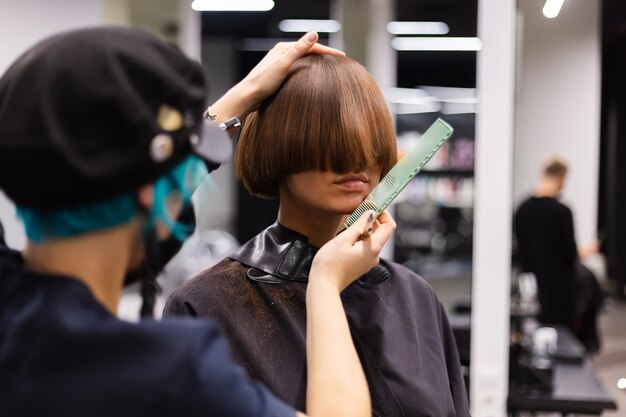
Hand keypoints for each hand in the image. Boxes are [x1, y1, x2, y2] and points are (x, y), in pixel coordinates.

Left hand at [208, 32, 343, 127]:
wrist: (247, 97)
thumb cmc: (263, 82)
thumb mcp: (283, 64)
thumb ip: (299, 49)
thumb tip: (314, 34)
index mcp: (283, 48)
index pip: (311, 46)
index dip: (328, 51)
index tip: (342, 56)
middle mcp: (281, 53)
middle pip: (307, 51)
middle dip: (323, 54)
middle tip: (339, 60)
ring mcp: (279, 63)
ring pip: (303, 60)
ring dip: (316, 61)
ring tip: (329, 67)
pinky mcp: (278, 74)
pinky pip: (298, 68)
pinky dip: (308, 69)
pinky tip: (311, 77)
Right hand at [309, 210, 395, 291]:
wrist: (324, 285)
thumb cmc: (330, 263)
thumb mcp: (344, 239)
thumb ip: (359, 225)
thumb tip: (371, 213)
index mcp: (373, 247)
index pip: (389, 226)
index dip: (383, 213)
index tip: (371, 205)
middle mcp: (375, 255)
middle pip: (381, 232)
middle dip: (372, 220)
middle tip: (358, 212)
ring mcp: (369, 261)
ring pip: (372, 239)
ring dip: (364, 229)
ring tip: (349, 226)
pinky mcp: (362, 264)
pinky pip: (366, 247)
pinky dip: (360, 239)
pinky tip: (347, 238)